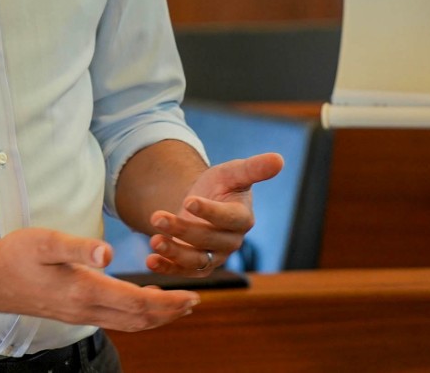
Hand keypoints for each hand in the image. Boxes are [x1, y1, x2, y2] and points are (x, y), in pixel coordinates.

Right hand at [0, 227, 198, 331]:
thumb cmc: (16, 255)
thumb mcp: (45, 241)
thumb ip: (78, 246)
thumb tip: (108, 253)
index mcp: (85, 291)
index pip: (137, 303)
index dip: (168, 301)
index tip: (192, 295)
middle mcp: (86, 309)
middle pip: (138, 319)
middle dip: (169, 312)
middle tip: (194, 302)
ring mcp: (79, 314)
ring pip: (128, 323)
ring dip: (155, 317)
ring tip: (175, 307)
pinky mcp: (73, 312)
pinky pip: (114, 320)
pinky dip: (136, 316)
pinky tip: (139, 305)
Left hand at [145, 152, 282, 275]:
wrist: (202, 202)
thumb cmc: (222, 185)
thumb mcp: (233, 173)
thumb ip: (254, 168)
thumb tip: (279, 159)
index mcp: (243, 219)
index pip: (228, 218)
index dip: (210, 212)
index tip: (189, 201)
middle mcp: (231, 241)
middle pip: (207, 240)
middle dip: (182, 229)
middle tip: (156, 217)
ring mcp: (215, 256)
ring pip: (196, 260)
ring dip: (173, 252)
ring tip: (153, 240)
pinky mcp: (198, 266)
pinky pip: (183, 271)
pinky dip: (167, 268)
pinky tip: (150, 261)